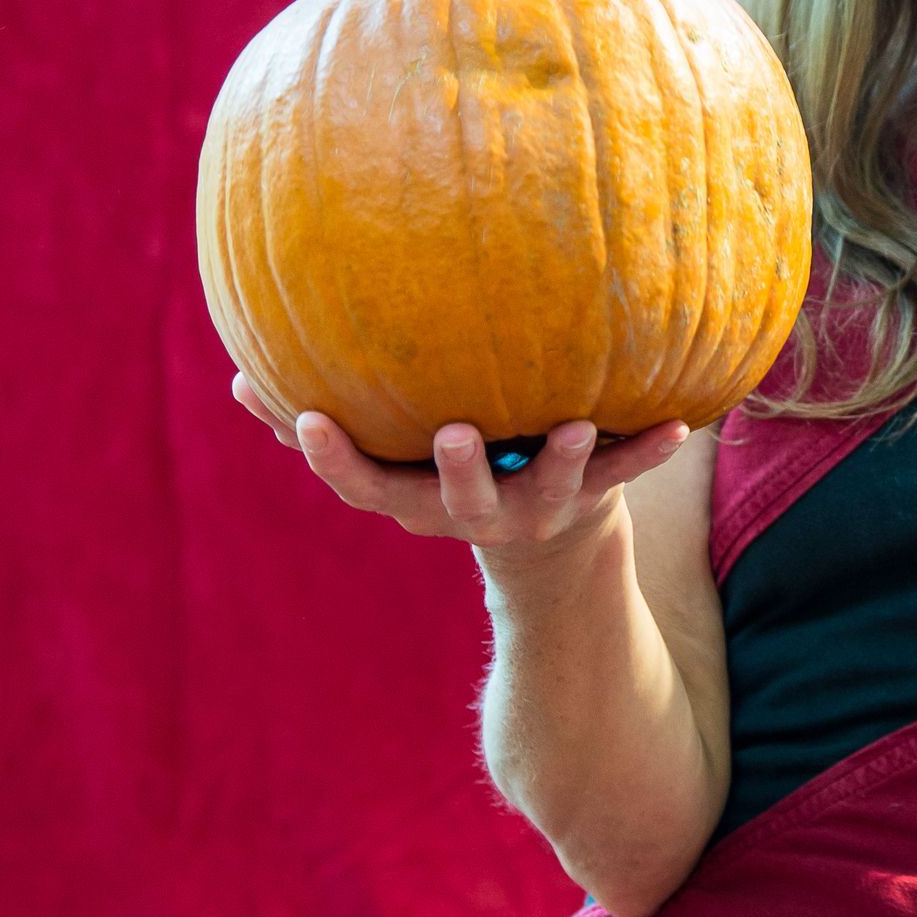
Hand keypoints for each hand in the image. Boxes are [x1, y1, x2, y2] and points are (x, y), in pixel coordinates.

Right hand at [229, 375, 687, 547]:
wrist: (545, 541)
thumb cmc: (442, 471)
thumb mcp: (385, 454)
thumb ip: (312, 420)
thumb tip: (236, 375)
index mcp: (414, 501)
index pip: (362, 486)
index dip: (331, 460)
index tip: (308, 420)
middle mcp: (473, 513)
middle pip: (459, 499)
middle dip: (458, 470)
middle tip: (456, 434)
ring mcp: (537, 508)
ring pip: (551, 489)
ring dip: (564, 460)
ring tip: (575, 425)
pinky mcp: (592, 495)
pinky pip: (623, 473)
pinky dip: (648, 450)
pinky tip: (680, 424)